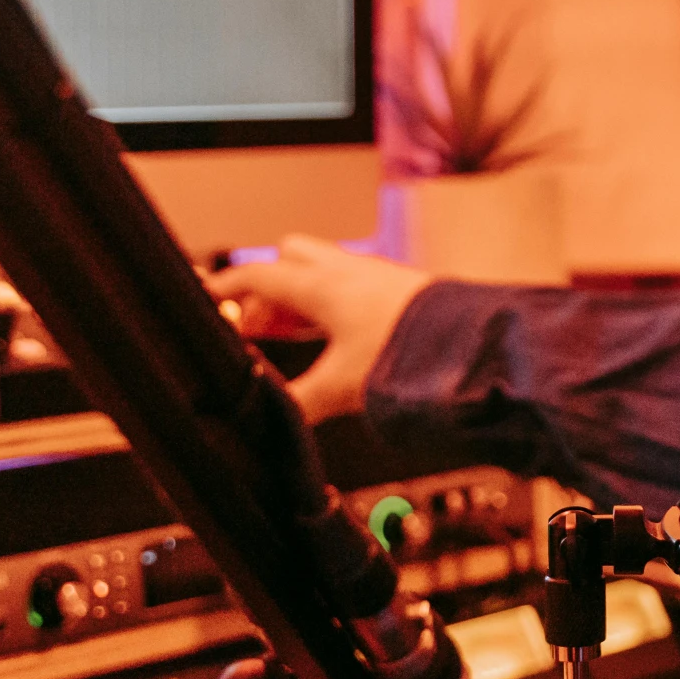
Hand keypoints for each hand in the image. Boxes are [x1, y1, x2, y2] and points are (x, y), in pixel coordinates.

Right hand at [206, 234, 433, 422]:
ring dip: (300, 297)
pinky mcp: (398, 290)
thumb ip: (298, 403)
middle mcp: (347, 272)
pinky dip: (331, 306)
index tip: (207, 298)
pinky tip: (335, 337)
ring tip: (288, 336)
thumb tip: (271, 420)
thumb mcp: (341, 387)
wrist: (472, 348)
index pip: (258, 275)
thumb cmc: (413, 355)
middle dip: (267, 287)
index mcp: (323, 287)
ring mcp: (375, 277)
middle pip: (289, 258)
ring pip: (321, 270)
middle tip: (255, 326)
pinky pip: (350, 286)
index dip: (227, 287)